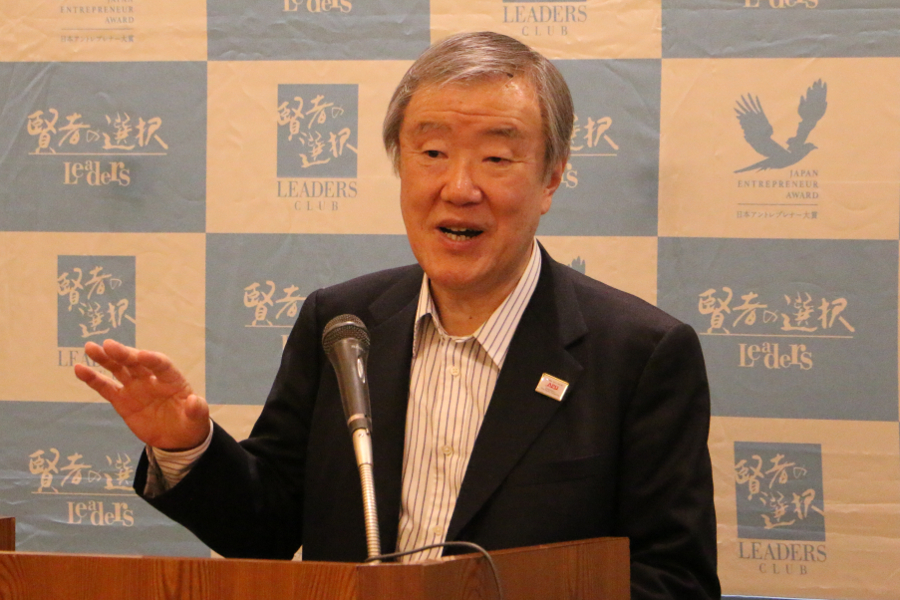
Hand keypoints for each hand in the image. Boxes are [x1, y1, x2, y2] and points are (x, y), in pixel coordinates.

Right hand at [74, 339, 209, 450]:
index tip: (140, 355)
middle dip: (124, 354)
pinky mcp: (122, 400)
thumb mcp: (198, 419)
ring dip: (105, 359)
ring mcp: (135, 387)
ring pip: (118, 369)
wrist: (177, 437)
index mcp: (172, 379)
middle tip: (108, 345)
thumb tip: (195, 401)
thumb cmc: (190, 422)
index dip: (151, 359)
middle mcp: (151, 378)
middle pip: (136, 362)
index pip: (161, 364)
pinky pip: (105, 387)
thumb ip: (196, 409)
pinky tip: (79, 368)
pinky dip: (93, 378)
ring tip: (90, 348)